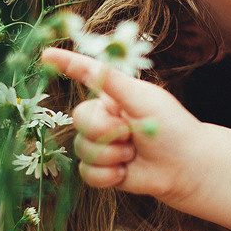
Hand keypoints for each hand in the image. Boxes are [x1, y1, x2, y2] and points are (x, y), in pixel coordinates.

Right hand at [41, 47, 206, 200]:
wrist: (185, 168)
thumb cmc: (171, 129)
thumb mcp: (142, 100)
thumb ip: (113, 82)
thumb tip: (91, 62)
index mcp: (113, 95)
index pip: (85, 76)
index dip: (65, 65)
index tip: (46, 55)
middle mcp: (103, 117)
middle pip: (80, 119)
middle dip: (104, 130)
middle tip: (130, 134)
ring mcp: (101, 144)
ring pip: (82, 148)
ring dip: (111, 154)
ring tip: (134, 152)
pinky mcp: (101, 170)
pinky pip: (86, 172)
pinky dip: (108, 175)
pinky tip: (126, 171)